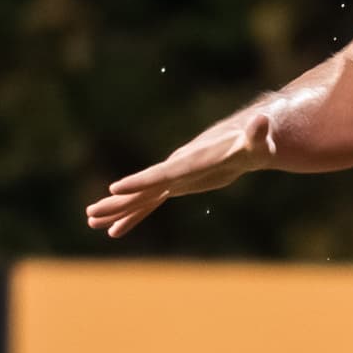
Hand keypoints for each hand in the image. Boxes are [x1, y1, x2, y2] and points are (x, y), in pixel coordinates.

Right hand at [84, 110, 276, 238]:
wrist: (249, 139)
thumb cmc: (255, 142)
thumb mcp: (259, 142)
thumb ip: (257, 134)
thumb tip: (262, 121)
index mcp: (189, 161)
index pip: (161, 174)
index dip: (139, 182)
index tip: (114, 188)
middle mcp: (176, 169)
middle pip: (143, 188)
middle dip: (117, 202)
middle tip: (91, 214)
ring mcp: (175, 178)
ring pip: (141, 197)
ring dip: (117, 210)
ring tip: (90, 221)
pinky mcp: (178, 186)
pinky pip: (151, 203)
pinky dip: (134, 216)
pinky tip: (116, 231)